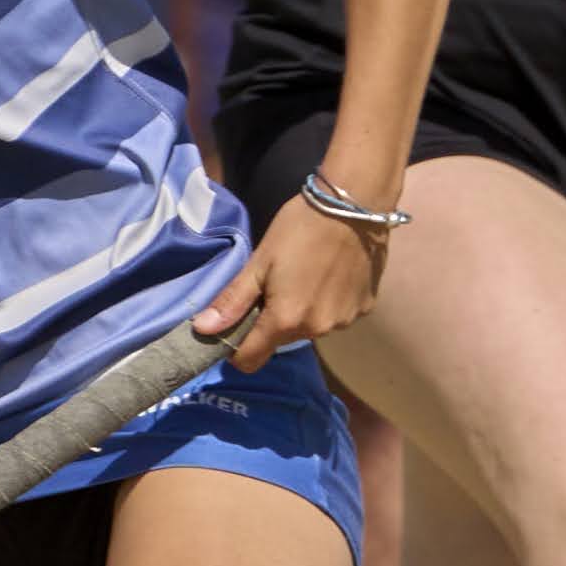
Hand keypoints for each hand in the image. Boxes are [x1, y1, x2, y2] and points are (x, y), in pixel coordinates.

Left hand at [197, 198, 380, 370]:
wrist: (354, 204)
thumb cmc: (299, 227)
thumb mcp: (259, 261)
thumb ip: (232, 301)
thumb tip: (202, 330)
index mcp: (286, 320)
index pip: (251, 361)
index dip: (237, 349)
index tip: (236, 325)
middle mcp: (317, 329)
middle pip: (281, 341)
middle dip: (272, 322)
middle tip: (274, 285)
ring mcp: (344, 321)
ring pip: (309, 328)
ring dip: (302, 312)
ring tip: (305, 276)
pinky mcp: (363, 309)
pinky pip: (335, 316)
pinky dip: (328, 303)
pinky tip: (330, 274)